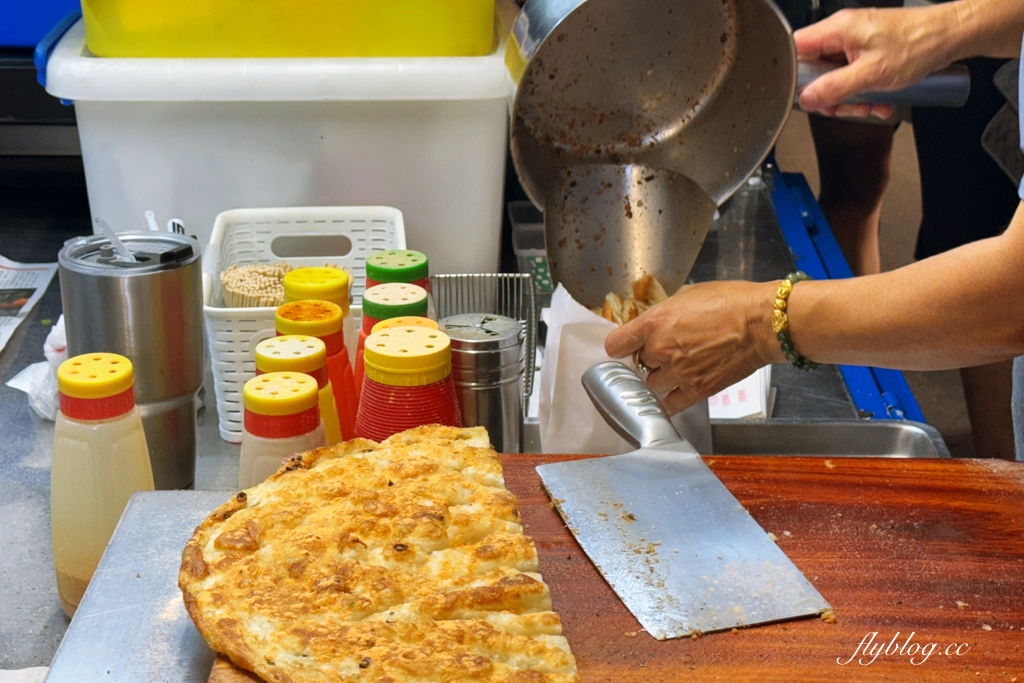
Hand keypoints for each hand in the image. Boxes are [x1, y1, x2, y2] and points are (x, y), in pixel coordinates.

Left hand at [604, 280, 781, 414]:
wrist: (762, 322)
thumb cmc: (732, 301)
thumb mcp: (689, 294)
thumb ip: (666, 312)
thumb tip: (658, 322)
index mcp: (654, 322)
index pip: (616, 343)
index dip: (619, 346)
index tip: (624, 348)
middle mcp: (660, 349)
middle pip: (637, 364)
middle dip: (647, 360)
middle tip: (664, 353)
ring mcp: (678, 372)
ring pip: (651, 385)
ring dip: (658, 380)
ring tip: (674, 370)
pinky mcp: (696, 390)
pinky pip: (670, 405)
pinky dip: (667, 403)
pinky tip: (671, 397)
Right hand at [794, 6, 952, 118]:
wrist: (952, 36)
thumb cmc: (920, 44)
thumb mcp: (872, 74)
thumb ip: (835, 87)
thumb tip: (808, 98)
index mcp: (839, 29)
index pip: (797, 49)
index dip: (797, 75)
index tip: (810, 94)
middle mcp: (845, 32)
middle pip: (817, 68)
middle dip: (831, 93)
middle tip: (846, 106)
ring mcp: (858, 42)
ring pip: (837, 76)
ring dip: (851, 97)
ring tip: (869, 105)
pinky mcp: (871, 51)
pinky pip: (855, 75)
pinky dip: (864, 91)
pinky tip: (879, 100)